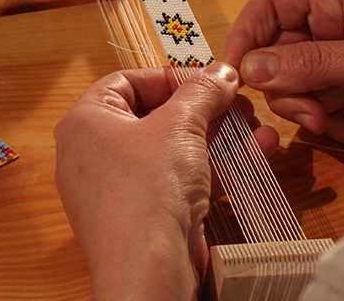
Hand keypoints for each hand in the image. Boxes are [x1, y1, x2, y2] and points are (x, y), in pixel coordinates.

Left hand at [54, 63, 277, 300]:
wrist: (149, 271)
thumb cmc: (146, 190)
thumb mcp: (180, 124)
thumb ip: (202, 91)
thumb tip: (221, 72)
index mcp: (86, 122)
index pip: (127, 81)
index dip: (170, 76)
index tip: (207, 80)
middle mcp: (95, 154)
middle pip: (156, 116)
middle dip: (205, 109)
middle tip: (237, 104)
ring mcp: (120, 188)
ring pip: (175, 151)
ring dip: (219, 137)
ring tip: (256, 127)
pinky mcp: (147, 216)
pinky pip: (182, 181)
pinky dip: (215, 167)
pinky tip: (256, 153)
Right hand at [224, 0, 343, 142]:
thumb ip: (312, 63)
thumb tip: (251, 69)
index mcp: (337, 0)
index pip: (271, 4)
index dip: (247, 34)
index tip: (234, 74)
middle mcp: (333, 29)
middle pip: (277, 56)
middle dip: (291, 90)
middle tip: (314, 112)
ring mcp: (343, 64)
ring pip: (298, 90)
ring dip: (320, 113)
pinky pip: (326, 113)